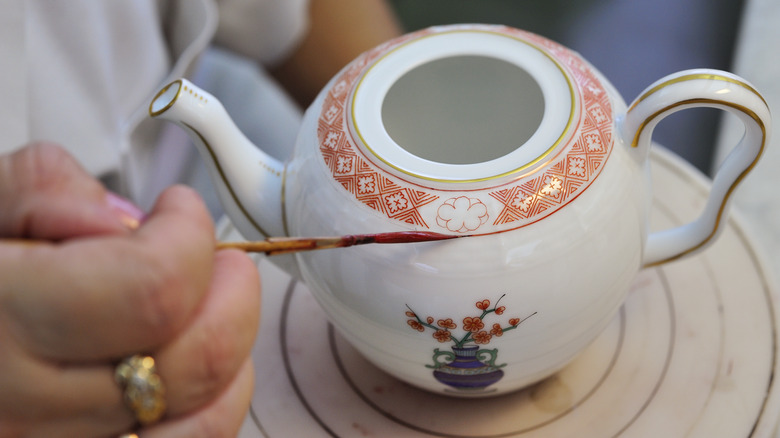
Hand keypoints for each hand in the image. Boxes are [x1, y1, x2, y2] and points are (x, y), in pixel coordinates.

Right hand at [0, 142, 260, 436]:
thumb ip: (43, 190)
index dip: (188, 235)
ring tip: (208, 306)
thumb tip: (125, 223)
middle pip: (192, 359)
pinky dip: (217, 401)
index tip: (177, 209)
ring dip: (230, 347)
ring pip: (204, 415)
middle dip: (230, 290)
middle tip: (218, 257)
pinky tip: (197, 360)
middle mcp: (22, 407)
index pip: (151, 288)